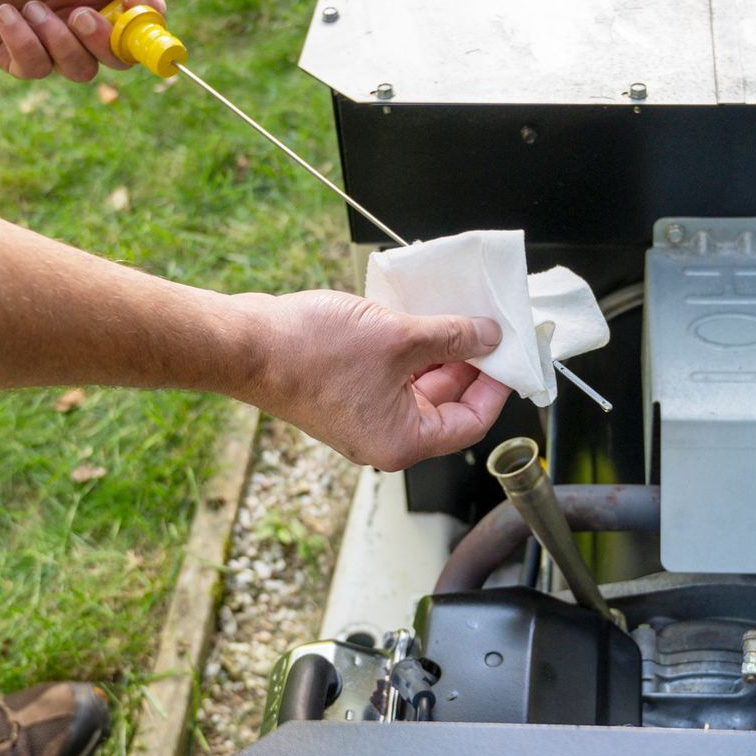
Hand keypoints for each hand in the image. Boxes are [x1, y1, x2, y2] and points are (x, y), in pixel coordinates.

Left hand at [0, 0, 164, 80]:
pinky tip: (2, 14)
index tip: (135, 4)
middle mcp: (73, 14)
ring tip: (30, 6)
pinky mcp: (8, 54)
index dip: (148, 22)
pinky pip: (35, 69)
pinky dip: (25, 45)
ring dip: (61, 42)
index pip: (138, 18)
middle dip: (108, 42)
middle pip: (118, 55)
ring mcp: (42, 38)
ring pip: (80, 70)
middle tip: (82, 15)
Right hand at [245, 290, 511, 471]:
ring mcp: (362, 417)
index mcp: (403, 441)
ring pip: (418, 388)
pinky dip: (409, 352)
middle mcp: (384, 438)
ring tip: (451, 315)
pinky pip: (392, 377)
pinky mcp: (345, 395)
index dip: (496, 385)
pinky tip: (416, 318)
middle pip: (447, 405)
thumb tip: (488, 336)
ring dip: (437, 353)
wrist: (246, 344)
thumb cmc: (309, 353)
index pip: (471, 422)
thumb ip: (452, 336)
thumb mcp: (398, 337)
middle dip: (468, 363)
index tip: (509, 354)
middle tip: (485, 327)